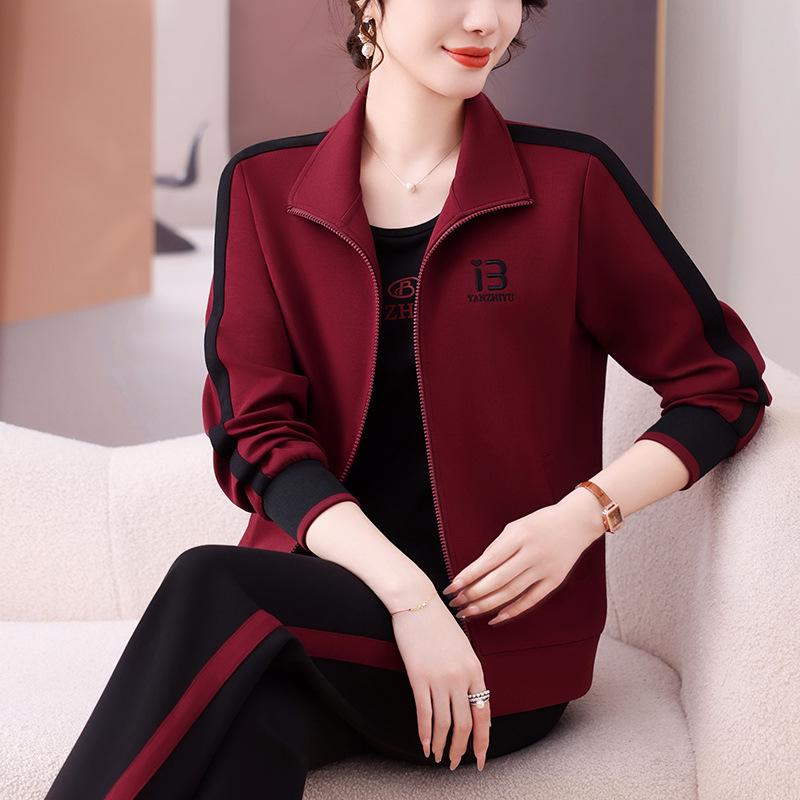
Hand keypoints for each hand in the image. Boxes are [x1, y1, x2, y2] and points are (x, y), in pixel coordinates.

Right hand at [390, 585, 490, 770]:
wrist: (416, 601)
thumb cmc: (437, 621)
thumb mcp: (462, 646)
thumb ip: (467, 672)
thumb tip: (469, 699)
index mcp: (475, 668)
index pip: (483, 713)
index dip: (483, 740)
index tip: (481, 757)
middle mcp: (461, 676)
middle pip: (465, 724)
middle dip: (462, 749)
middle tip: (457, 764)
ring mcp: (439, 677)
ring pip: (445, 724)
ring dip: (443, 746)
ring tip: (439, 758)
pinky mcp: (419, 677)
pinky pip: (424, 713)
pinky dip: (425, 734)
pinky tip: (425, 745)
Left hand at [442, 488, 605, 624]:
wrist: (577, 522)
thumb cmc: (539, 523)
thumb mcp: (515, 527)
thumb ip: (497, 549)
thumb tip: (475, 574)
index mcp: (518, 536)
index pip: (488, 561)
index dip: (468, 576)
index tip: (451, 587)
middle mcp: (531, 553)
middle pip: (497, 581)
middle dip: (473, 595)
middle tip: (455, 604)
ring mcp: (544, 569)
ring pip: (511, 593)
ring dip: (486, 606)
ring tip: (467, 612)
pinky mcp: (554, 581)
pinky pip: (530, 600)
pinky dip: (511, 611)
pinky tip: (493, 618)